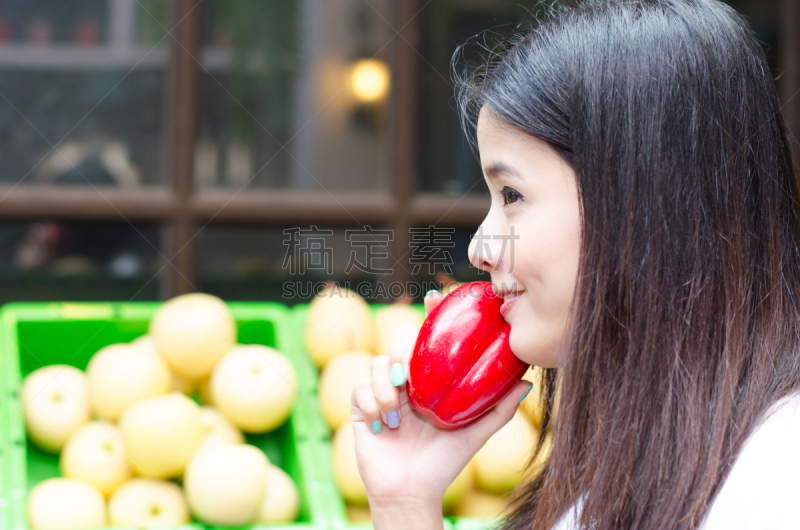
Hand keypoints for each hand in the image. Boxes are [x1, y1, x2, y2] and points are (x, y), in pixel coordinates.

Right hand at [350, 291, 531, 519]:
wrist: (410, 492)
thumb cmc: (443, 464)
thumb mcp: (475, 434)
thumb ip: (499, 409)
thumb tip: (527, 381)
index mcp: (429, 382)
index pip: (428, 340)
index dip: (430, 316)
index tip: (434, 297)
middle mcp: (405, 382)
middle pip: (397, 342)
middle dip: (402, 354)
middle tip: (409, 379)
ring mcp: (381, 393)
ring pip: (376, 364)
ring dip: (386, 388)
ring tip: (399, 416)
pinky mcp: (359, 407)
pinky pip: (359, 388)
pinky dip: (372, 403)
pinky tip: (384, 425)